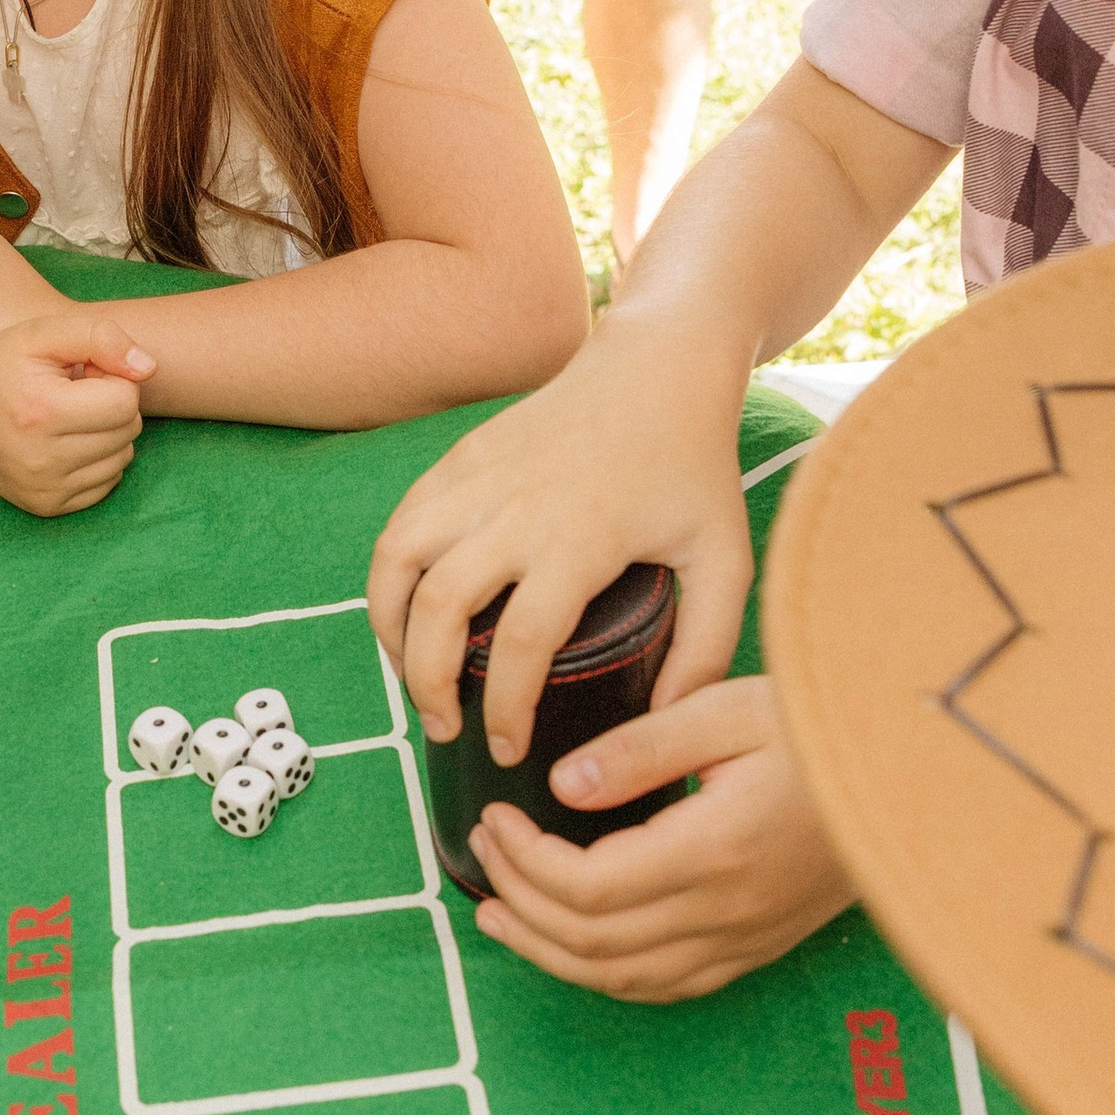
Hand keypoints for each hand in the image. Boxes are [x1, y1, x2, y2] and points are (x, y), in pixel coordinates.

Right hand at [0, 310, 153, 517]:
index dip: (112, 376)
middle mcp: (40, 459)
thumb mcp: (44, 332)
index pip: (125, 400)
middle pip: (127, 430)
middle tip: (74, 392)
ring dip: (108, 433)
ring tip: (69, 415)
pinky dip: (98, 460)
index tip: (82, 370)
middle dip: (112, 404)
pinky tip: (67, 441)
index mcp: (40, 412)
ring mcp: (43, 489)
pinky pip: (108, 483)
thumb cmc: (3, 364)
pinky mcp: (47, 507)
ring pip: (123, 458)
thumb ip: (101, 336)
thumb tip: (149, 368)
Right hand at [368, 318, 753, 761]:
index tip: (507, 748)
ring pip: (398, 564)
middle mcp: (516, 510)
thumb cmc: (693, 467)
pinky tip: (408, 614)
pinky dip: (389, 578)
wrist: (656, 366)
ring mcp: (478, 479)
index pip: (523, 645)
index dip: (506, 710)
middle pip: (440, 612)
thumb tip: (667, 720)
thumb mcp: (725, 558)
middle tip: (445, 726)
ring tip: (410, 674)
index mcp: (582, 540)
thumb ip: (707, 645)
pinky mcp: (458, 459)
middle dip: (428, 685)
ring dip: (389, 630)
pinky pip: (400, 527)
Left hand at [468, 679, 850, 1002]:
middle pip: (592, 942)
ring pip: (625, 979)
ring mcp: (749, 938)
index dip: (524, 861)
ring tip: (499, 914)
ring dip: (550, 952)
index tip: (495, 818)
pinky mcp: (761, 946)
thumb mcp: (729, 710)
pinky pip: (670, 985)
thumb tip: (562, 787)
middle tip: (483, 852)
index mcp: (717, 851)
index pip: (587, 888)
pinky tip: (576, 947)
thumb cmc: (828, 726)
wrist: (918, 770)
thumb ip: (641, 750)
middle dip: (520, 900)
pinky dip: (609, 974)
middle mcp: (731, 912)